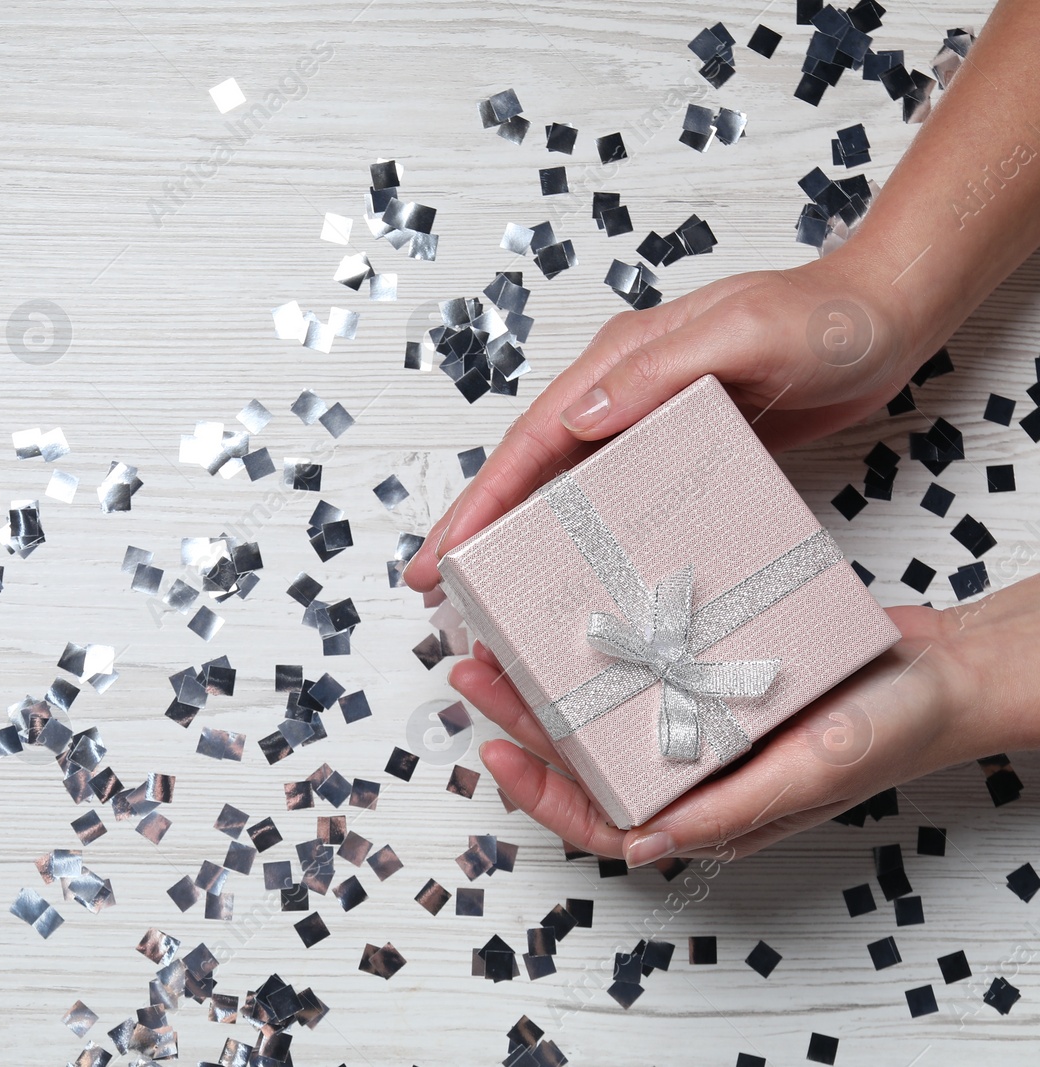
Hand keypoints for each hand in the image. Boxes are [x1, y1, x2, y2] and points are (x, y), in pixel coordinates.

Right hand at [402, 253, 927, 593]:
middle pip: (532, 464)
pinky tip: (574, 567)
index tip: (446, 551)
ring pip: (565, 483)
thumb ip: (661, 369)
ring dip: (520, 531)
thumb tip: (580, 416)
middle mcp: (623, 389)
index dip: (485, 496)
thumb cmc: (825, 318)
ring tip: (483, 588)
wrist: (888, 314)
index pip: (534, 436)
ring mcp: (650, 416)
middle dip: (478, 522)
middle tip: (431, 584)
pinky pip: (614, 493)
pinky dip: (580, 530)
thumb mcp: (744, 332)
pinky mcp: (683, 442)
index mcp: (620, 360)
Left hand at [460, 573, 1039, 862]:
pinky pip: (643, 669)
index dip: (539, 794)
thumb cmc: (892, 729)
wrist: (946, 671)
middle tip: (473, 669)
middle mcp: (692, 771)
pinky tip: (573, 617)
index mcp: (707, 811)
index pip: (601, 821)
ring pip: (602, 711)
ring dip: (550, 682)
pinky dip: (602, 650)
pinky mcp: (710, 677)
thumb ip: (729, 812)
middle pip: (585, 757)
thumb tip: (642, 846)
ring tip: (502, 640)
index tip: (493, 748)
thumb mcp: (810, 772)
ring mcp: (697, 722)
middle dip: (522, 719)